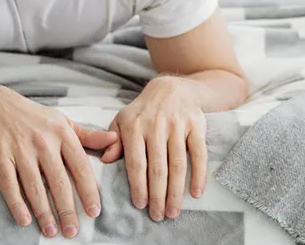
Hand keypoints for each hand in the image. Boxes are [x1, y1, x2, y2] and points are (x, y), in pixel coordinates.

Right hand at [0, 85, 117, 237]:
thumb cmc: (35, 118)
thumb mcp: (63, 122)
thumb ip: (88, 136)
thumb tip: (115, 139)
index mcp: (63, 134)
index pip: (80, 167)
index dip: (88, 191)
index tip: (94, 211)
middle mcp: (43, 142)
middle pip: (59, 181)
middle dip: (67, 209)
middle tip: (73, 231)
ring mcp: (21, 150)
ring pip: (35, 187)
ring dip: (44, 212)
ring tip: (51, 231)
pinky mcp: (0, 157)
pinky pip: (9, 185)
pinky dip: (17, 204)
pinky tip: (25, 220)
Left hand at [100, 76, 207, 220]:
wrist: (171, 88)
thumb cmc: (143, 111)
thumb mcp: (122, 120)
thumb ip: (112, 140)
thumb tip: (105, 160)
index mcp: (134, 126)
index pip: (136, 162)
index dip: (139, 186)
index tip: (140, 205)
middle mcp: (156, 125)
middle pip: (158, 167)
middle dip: (158, 195)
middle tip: (158, 216)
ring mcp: (178, 125)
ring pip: (178, 163)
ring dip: (176, 191)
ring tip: (173, 211)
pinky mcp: (196, 125)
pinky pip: (198, 153)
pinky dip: (199, 174)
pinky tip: (196, 192)